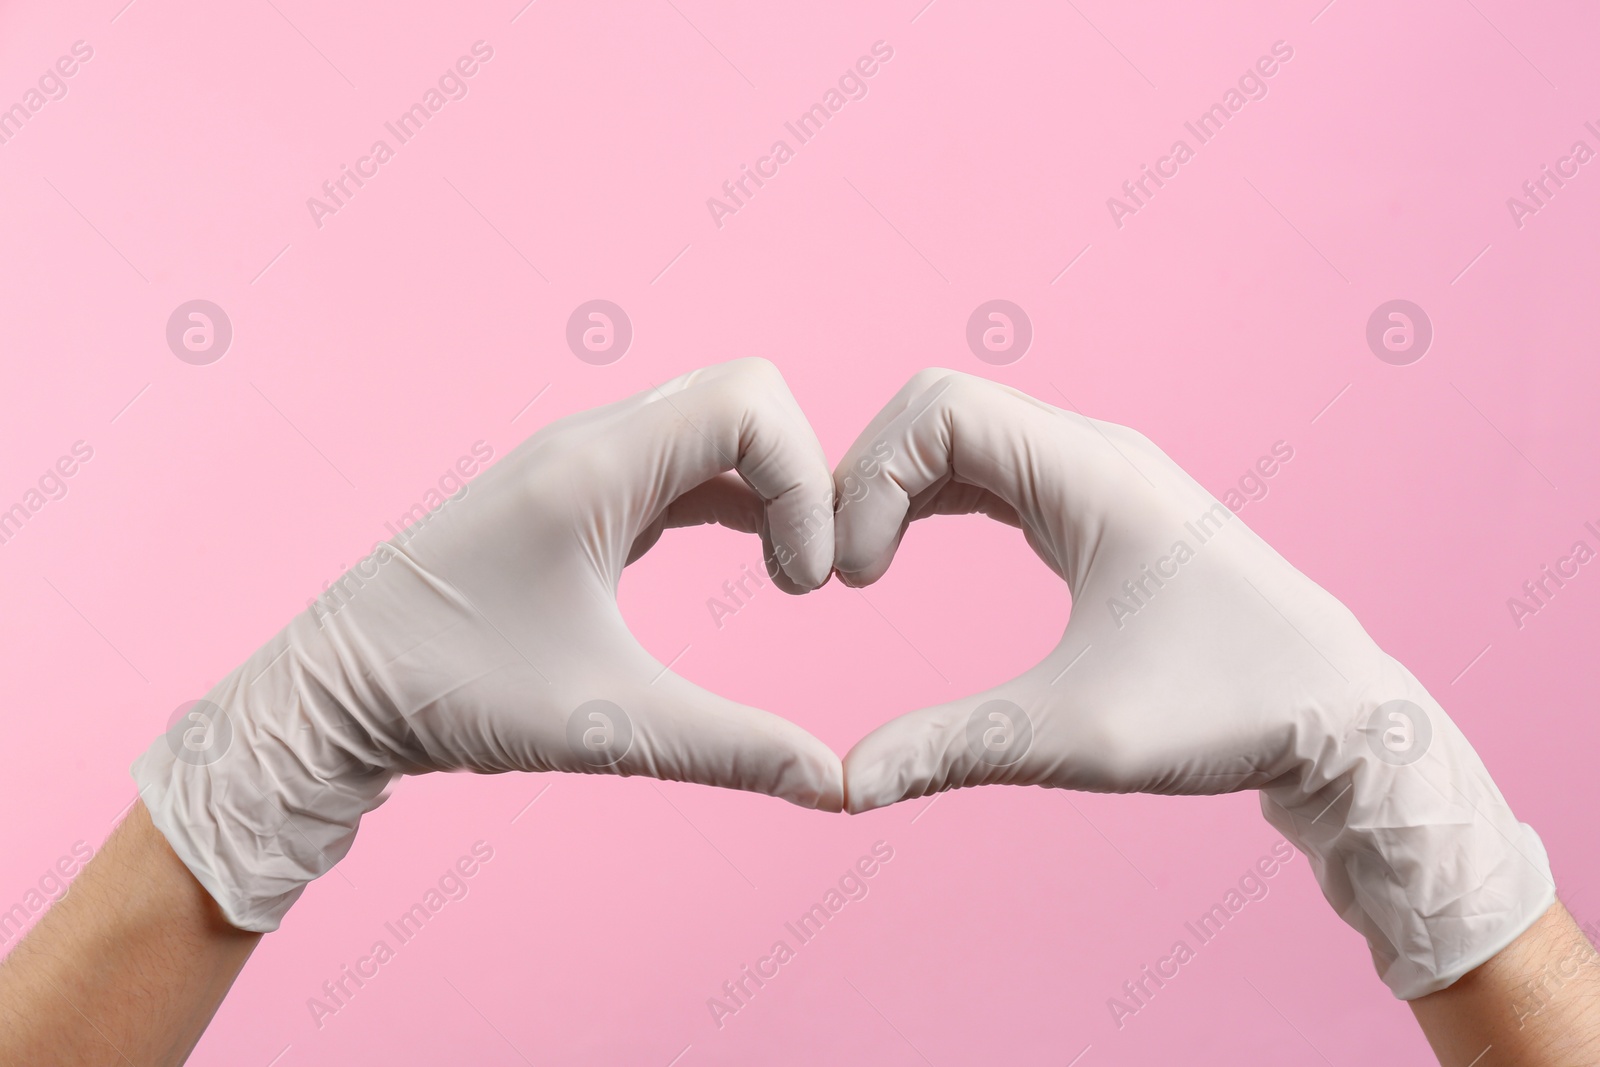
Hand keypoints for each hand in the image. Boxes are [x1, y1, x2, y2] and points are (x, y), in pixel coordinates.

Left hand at [133, 358, 842, 932]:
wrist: (333, 692)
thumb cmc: (447, 693)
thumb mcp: (606, 726)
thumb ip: (734, 749)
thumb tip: (837, 786)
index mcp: (594, 468)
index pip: (752, 401)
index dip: (806, 481)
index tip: (806, 580)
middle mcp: (588, 442)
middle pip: (744, 398)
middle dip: (800, 477)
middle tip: (804, 576)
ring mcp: (578, 461)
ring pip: (713, 425)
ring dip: (769, 487)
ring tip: (785, 578)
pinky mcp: (573, 492)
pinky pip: (680, 462)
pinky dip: (734, 497)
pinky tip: (750, 563)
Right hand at [835, 370, 1553, 998]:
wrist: (1340, 712)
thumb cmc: (1228, 711)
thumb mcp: (1080, 735)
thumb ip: (954, 748)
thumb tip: (844, 785)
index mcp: (1093, 473)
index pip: (941, 408)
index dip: (871, 476)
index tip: (855, 577)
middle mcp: (1093, 452)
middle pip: (940, 407)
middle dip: (870, 475)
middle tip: (843, 573)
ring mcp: (1097, 473)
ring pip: (962, 433)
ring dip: (897, 486)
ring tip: (860, 570)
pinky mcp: (1098, 506)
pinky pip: (991, 469)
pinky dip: (932, 499)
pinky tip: (904, 554)